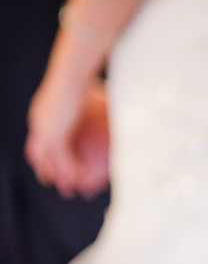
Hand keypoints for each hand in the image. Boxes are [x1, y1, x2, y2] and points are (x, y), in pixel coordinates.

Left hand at [26, 79, 109, 198]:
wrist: (73, 72)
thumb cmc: (83, 77)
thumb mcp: (88, 93)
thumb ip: (96, 102)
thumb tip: (113, 100)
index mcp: (44, 112)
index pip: (42, 140)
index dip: (49, 154)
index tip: (59, 164)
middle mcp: (40, 122)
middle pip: (41, 154)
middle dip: (49, 171)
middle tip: (57, 184)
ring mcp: (44, 130)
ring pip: (51, 160)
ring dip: (61, 176)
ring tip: (69, 190)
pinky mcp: (54, 135)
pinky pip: (62, 159)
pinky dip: (71, 171)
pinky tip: (80, 180)